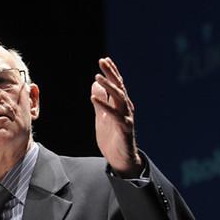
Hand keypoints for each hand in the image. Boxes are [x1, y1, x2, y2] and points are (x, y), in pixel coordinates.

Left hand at [90, 57, 142, 176]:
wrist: (120, 159)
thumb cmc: (112, 138)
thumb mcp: (103, 117)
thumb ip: (101, 101)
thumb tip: (95, 84)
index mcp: (121, 105)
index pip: (117, 84)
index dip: (112, 71)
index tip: (104, 60)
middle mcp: (126, 109)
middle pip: (119, 87)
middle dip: (111, 73)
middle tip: (102, 61)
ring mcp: (126, 118)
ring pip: (119, 98)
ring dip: (108, 86)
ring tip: (97, 77)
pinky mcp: (124, 129)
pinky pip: (114, 115)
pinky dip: (104, 106)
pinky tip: (93, 98)